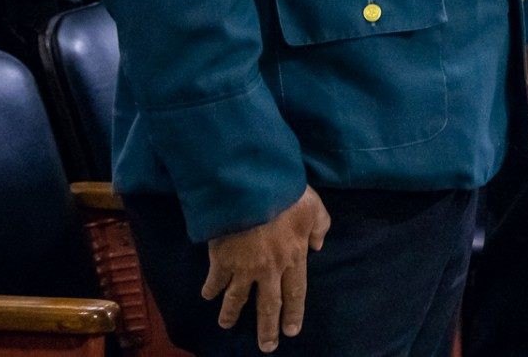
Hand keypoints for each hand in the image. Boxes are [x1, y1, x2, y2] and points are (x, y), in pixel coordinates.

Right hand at [202, 186, 329, 352]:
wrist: (251, 187)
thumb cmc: (285, 194)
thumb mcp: (313, 207)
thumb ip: (320, 226)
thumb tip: (318, 245)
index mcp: (294, 256)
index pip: (296, 292)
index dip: (294, 312)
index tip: (291, 331)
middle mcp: (270, 268)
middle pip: (269, 304)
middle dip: (267, 328)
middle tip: (266, 347)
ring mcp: (245, 267)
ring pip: (238, 298)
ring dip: (231, 314)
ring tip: (226, 325)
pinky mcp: (222, 260)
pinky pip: (215, 281)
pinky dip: (210, 290)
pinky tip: (207, 296)